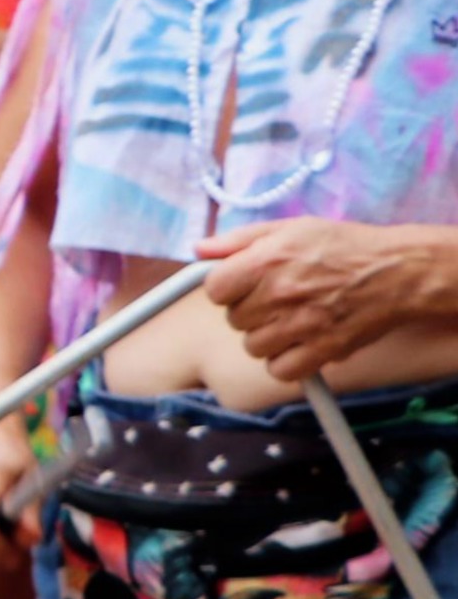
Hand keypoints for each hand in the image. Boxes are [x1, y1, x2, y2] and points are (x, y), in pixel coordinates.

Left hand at [199, 219, 457, 384]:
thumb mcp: (290, 229)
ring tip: (295, 319)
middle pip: (234, 320)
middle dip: (252, 311)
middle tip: (280, 299)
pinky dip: (288, 362)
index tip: (245, 285)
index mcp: (265, 261)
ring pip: (254, 347)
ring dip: (269, 337)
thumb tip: (199, 249)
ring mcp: (301, 325)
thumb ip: (239, 240)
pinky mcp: (323, 350)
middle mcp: (279, 294)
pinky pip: (280, 370)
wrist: (400, 272)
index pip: (214, 290)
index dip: (228, 288)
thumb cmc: (344, 247)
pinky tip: (303, 342)